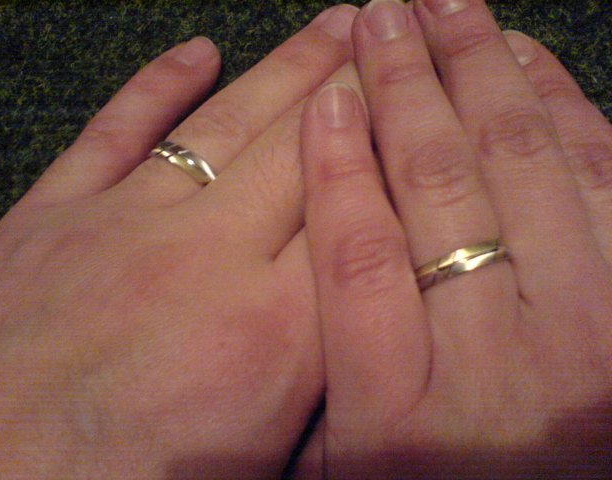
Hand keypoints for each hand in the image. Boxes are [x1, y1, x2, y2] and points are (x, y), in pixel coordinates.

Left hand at [0, 5, 360, 477]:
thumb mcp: (253, 464)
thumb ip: (315, 385)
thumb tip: (355, 323)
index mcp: (268, 337)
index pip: (359, 217)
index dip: (399, 154)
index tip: (426, 109)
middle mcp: (205, 259)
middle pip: (307, 149)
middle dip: (359, 88)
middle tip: (394, 35)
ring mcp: (122, 224)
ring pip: (226, 124)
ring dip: (286, 68)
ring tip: (333, 23)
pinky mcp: (51, 215)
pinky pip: (116, 130)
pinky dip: (157, 84)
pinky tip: (195, 50)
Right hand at [301, 0, 611, 476]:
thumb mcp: (349, 454)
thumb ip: (325, 359)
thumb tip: (306, 241)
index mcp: (395, 411)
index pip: (358, 255)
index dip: (337, 164)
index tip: (325, 96)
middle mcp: (493, 365)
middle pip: (443, 192)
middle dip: (407, 90)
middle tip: (383, 18)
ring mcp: (583, 336)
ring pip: (526, 172)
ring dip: (484, 77)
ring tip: (449, 12)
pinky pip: (606, 189)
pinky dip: (566, 114)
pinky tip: (527, 64)